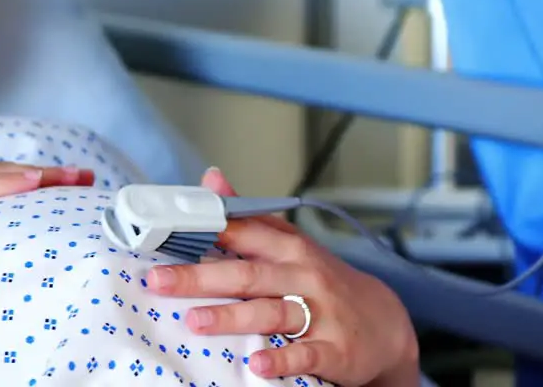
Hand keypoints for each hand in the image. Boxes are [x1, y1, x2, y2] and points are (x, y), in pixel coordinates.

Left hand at [145, 168, 418, 386]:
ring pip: (272, 313)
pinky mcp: (334, 349)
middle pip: (249, 275)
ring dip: (233, 317)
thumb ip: (249, 216)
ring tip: (195, 322)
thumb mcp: (292, 244)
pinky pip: (305, 355)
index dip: (207, 231)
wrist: (384, 323)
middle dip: (201, 277)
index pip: (245, 233)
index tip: (169, 230)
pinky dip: (282, 359)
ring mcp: (320, 314)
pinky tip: (256, 363)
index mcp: (290, 249)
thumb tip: (211, 179)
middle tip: (159, 280)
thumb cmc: (324, 281)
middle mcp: (304, 277)